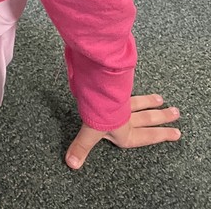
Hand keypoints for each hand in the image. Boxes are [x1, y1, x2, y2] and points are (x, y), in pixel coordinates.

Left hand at [65, 94, 180, 169]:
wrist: (100, 90)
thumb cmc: (99, 114)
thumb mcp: (89, 133)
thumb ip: (81, 148)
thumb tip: (71, 162)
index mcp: (125, 132)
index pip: (147, 135)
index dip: (161, 135)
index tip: (176, 133)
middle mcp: (128, 117)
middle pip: (148, 118)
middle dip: (162, 117)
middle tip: (176, 113)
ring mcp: (124, 102)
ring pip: (141, 102)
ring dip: (151, 101)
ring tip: (161, 99)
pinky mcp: (118, 88)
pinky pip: (129, 89)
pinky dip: (134, 89)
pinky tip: (135, 85)